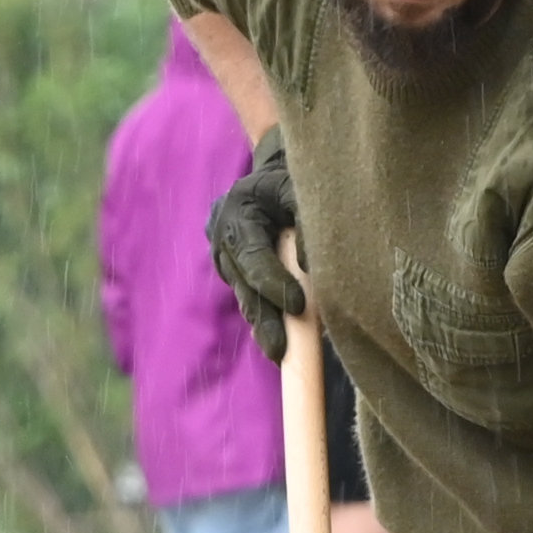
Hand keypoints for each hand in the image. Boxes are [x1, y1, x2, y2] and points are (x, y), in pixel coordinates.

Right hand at [209, 132, 307, 362]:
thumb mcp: (297, 186)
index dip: (272, 282)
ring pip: (248, 299)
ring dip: (264, 327)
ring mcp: (229, 262)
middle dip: (265, 320)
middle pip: (245, 287)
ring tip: (281, 356)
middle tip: (280, 350)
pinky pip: (254, 299)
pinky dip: (268, 319)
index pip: (251, 256)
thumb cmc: (289, 178)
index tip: (298, 305)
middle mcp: (224, 243)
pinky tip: (282, 345)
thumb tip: (309, 265)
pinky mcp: (239, 275)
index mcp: (234, 216)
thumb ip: (304, 218)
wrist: (272, 175)